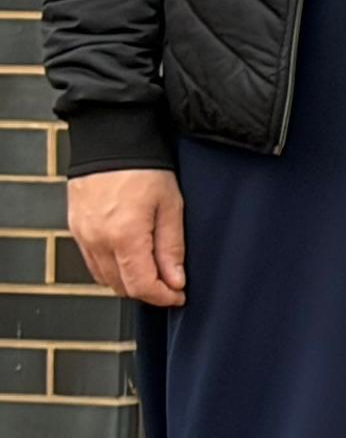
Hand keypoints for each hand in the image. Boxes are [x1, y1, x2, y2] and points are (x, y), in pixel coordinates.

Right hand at [69, 168, 185, 308]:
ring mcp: (82, 235)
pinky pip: (92, 261)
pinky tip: (130, 258)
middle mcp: (97, 240)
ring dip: (129, 281)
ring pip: (104, 277)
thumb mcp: (171, 206)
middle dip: (148, 291)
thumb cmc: (145, 169)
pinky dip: (111, 268)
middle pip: (121, 286)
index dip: (163, 297)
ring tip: (153, 271)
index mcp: (124, 236)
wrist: (110, 140)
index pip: (141, 286)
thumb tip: (175, 281)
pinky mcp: (75, 229)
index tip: (179, 296)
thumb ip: (171, 248)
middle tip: (170, 284)